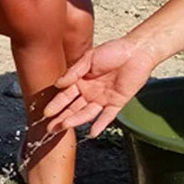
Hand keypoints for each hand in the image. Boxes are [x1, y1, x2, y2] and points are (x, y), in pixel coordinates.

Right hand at [43, 37, 157, 136]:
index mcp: (81, 81)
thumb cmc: (113, 50)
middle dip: (61, 118)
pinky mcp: (117, 103)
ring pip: (87, 113)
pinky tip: (92, 133)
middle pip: (73, 108)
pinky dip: (100, 125)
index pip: (65, 96)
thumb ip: (74, 72)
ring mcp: (103, 99)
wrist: (137, 51)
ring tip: (65, 125)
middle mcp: (90, 92)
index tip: (46, 113)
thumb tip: (57, 84)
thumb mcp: (89, 58)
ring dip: (76, 120)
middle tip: (50, 128)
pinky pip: (107, 116)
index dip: (56, 105)